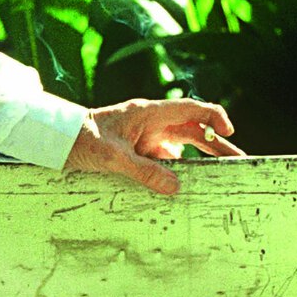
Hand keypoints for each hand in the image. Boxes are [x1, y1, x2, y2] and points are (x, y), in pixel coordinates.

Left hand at [64, 98, 243, 194]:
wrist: (55, 139)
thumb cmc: (80, 139)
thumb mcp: (112, 157)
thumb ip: (144, 171)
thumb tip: (176, 188)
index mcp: (149, 113)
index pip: (192, 108)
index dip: (215, 117)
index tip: (228, 133)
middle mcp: (152, 122)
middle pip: (194, 130)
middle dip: (218, 145)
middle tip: (241, 162)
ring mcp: (146, 136)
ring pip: (182, 146)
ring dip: (201, 159)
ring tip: (220, 176)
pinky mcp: (139, 150)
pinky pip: (164, 160)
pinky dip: (176, 171)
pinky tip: (186, 186)